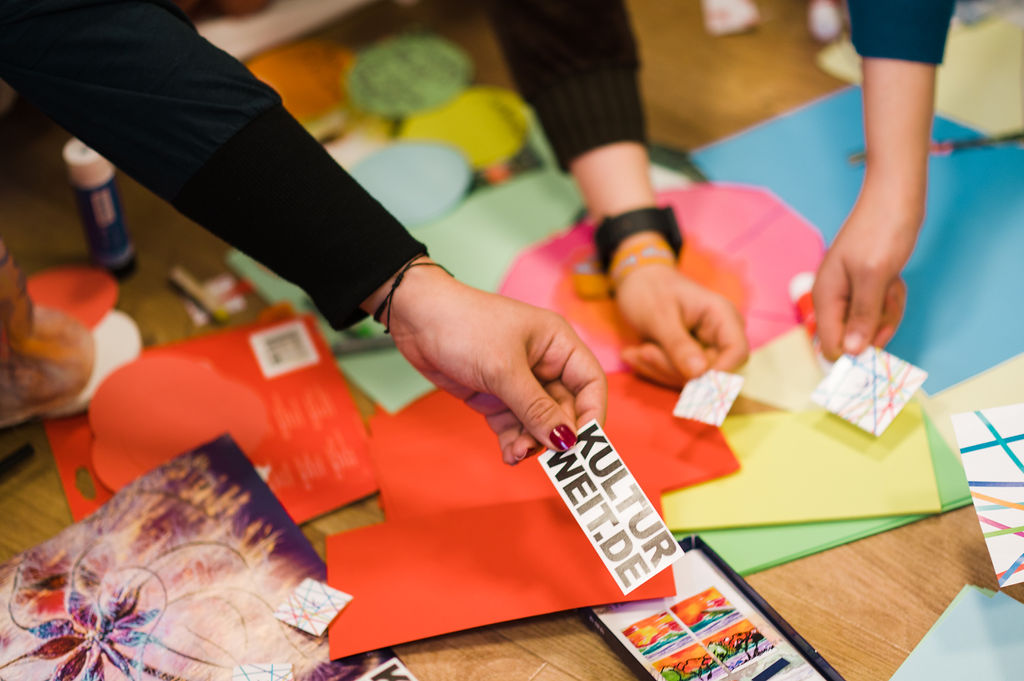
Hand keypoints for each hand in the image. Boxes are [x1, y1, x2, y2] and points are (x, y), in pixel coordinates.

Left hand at [364, 258, 606, 464]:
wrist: (415, 318)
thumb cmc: (464, 325)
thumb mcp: (503, 368)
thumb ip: (535, 408)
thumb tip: (566, 440)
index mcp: (558, 344)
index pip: (590, 383)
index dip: (592, 414)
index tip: (584, 443)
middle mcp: (544, 364)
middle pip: (566, 409)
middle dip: (555, 434)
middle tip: (547, 458)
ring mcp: (519, 382)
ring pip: (538, 422)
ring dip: (531, 441)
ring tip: (516, 452)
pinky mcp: (496, 396)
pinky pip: (514, 425)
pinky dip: (513, 441)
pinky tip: (508, 453)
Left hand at [614, 262, 747, 387]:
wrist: (638, 283)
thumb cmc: (650, 290)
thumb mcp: (659, 315)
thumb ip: (678, 344)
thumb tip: (700, 374)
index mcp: (723, 316)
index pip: (738, 352)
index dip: (719, 373)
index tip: (688, 380)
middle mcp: (721, 336)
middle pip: (710, 371)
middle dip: (672, 368)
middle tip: (641, 352)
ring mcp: (707, 350)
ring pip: (691, 380)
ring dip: (658, 370)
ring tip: (633, 352)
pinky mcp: (692, 362)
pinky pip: (678, 378)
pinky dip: (654, 370)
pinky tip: (635, 355)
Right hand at [812, 197, 919, 360]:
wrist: (895, 197)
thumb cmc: (881, 231)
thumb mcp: (874, 277)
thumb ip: (862, 317)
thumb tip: (849, 353)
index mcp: (825, 297)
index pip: (831, 346)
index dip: (855, 352)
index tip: (880, 343)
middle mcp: (833, 298)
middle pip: (853, 338)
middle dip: (878, 326)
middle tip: (889, 299)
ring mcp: (849, 293)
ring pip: (870, 325)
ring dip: (888, 310)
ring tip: (893, 284)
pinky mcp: (865, 287)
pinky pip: (879, 309)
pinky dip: (891, 299)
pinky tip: (894, 280)